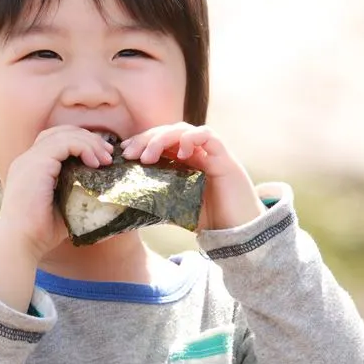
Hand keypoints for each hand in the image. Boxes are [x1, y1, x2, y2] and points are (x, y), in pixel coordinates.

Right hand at [0, 125, 113, 259]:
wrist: (20, 244)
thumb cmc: (41, 232)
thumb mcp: (64, 205)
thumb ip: (76, 191)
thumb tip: (104, 190)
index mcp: (31, 167)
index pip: (56, 140)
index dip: (81, 143)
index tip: (102, 158)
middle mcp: (27, 159)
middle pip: (60, 132)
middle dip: (88, 138)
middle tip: (108, 154)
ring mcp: (29, 160)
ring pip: (64, 134)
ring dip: (89, 143)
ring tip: (105, 159)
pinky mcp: (35, 164)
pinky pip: (63, 143)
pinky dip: (83, 147)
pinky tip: (94, 163)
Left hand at [120, 123, 265, 230]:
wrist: (239, 233)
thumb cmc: (209, 220)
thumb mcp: (175, 208)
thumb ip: (156, 202)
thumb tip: (125, 206)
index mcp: (183, 161)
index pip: (159, 141)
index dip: (141, 142)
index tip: (124, 153)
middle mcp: (196, 152)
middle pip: (168, 132)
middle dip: (147, 138)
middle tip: (130, 154)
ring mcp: (210, 152)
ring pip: (184, 130)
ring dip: (162, 138)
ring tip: (148, 157)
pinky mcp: (225, 158)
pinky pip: (208, 136)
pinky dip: (192, 138)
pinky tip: (180, 151)